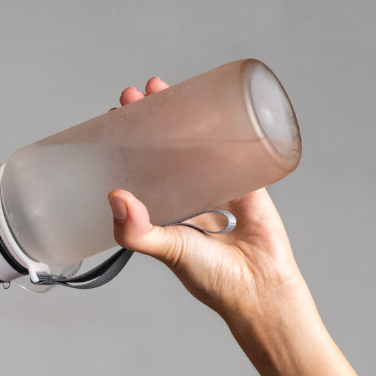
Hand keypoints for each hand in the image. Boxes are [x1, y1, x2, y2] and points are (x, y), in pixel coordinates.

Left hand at [106, 77, 308, 324]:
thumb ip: (139, 232)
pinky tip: (213, 100)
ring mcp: (217, 187)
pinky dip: (225, 125)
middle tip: (137, 95)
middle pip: (165, 150)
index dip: (126, 147)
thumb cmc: (212, 278)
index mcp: (164, 215)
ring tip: (162, 88)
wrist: (261, 287)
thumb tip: (114, 197)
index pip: (139, 172)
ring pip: (197, 144)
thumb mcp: (168, 250)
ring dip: (183, 115)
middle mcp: (188, 199)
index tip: (114, 120)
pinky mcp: (248, 181)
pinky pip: (234, 147)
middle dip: (151, 121)